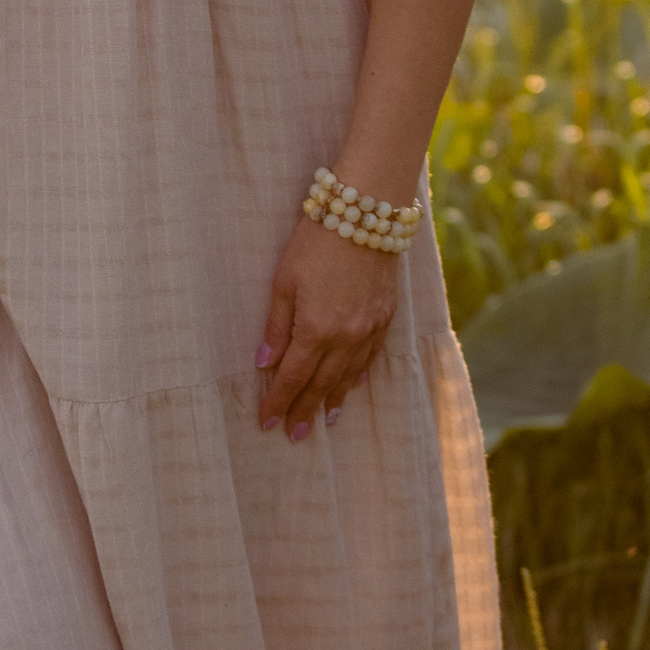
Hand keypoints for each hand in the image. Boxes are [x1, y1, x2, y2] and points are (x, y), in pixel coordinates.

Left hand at [257, 215, 397, 437]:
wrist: (366, 214)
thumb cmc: (316, 243)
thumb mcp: (284, 281)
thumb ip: (276, 327)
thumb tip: (264, 364)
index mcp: (316, 330)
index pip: (293, 377)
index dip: (279, 402)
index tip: (268, 423)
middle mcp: (346, 337)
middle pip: (321, 384)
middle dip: (305, 410)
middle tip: (294, 435)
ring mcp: (369, 329)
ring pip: (348, 375)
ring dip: (333, 399)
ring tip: (323, 421)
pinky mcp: (385, 316)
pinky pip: (370, 356)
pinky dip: (358, 375)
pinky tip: (351, 386)